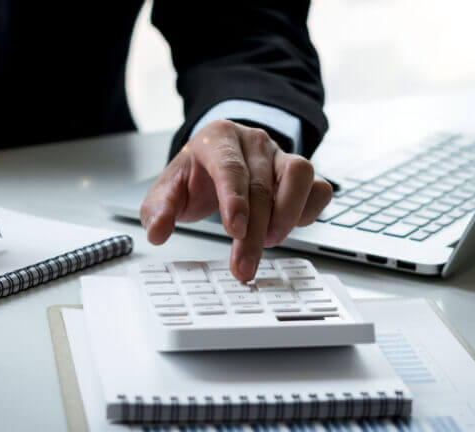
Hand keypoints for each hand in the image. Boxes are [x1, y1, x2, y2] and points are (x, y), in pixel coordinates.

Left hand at [140, 120, 331, 280]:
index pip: (230, 167)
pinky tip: (287, 228)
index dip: (235, 200)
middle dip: (254, 231)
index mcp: (218, 139)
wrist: (216, 159)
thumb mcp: (169, 189)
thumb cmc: (195, 175)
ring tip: (269, 241)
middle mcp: (252, 141)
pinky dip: (308, 211)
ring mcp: (280, 154)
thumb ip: (158, 210)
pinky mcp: (299, 173)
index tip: (235, 230)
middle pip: (261, 185)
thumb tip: (157, 232)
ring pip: (300, 175)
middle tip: (244, 266)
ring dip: (288, 215)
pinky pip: (318, 188)